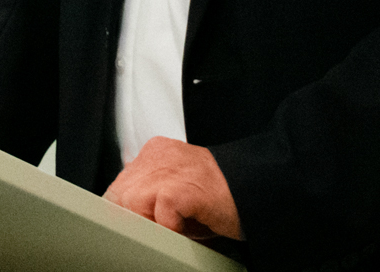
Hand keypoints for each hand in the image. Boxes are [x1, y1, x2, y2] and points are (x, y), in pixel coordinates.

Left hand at [104, 136, 240, 239]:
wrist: (260, 189)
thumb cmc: (222, 196)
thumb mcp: (178, 188)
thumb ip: (151, 195)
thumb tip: (129, 216)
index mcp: (155, 152)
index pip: (119, 185)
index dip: (130, 210)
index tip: (147, 222)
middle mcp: (159, 155)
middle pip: (119, 195)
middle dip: (138, 216)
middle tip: (170, 224)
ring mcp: (169, 168)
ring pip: (131, 203)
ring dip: (154, 222)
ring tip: (181, 224)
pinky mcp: (181, 186)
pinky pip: (158, 212)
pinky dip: (171, 226)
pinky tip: (190, 223)